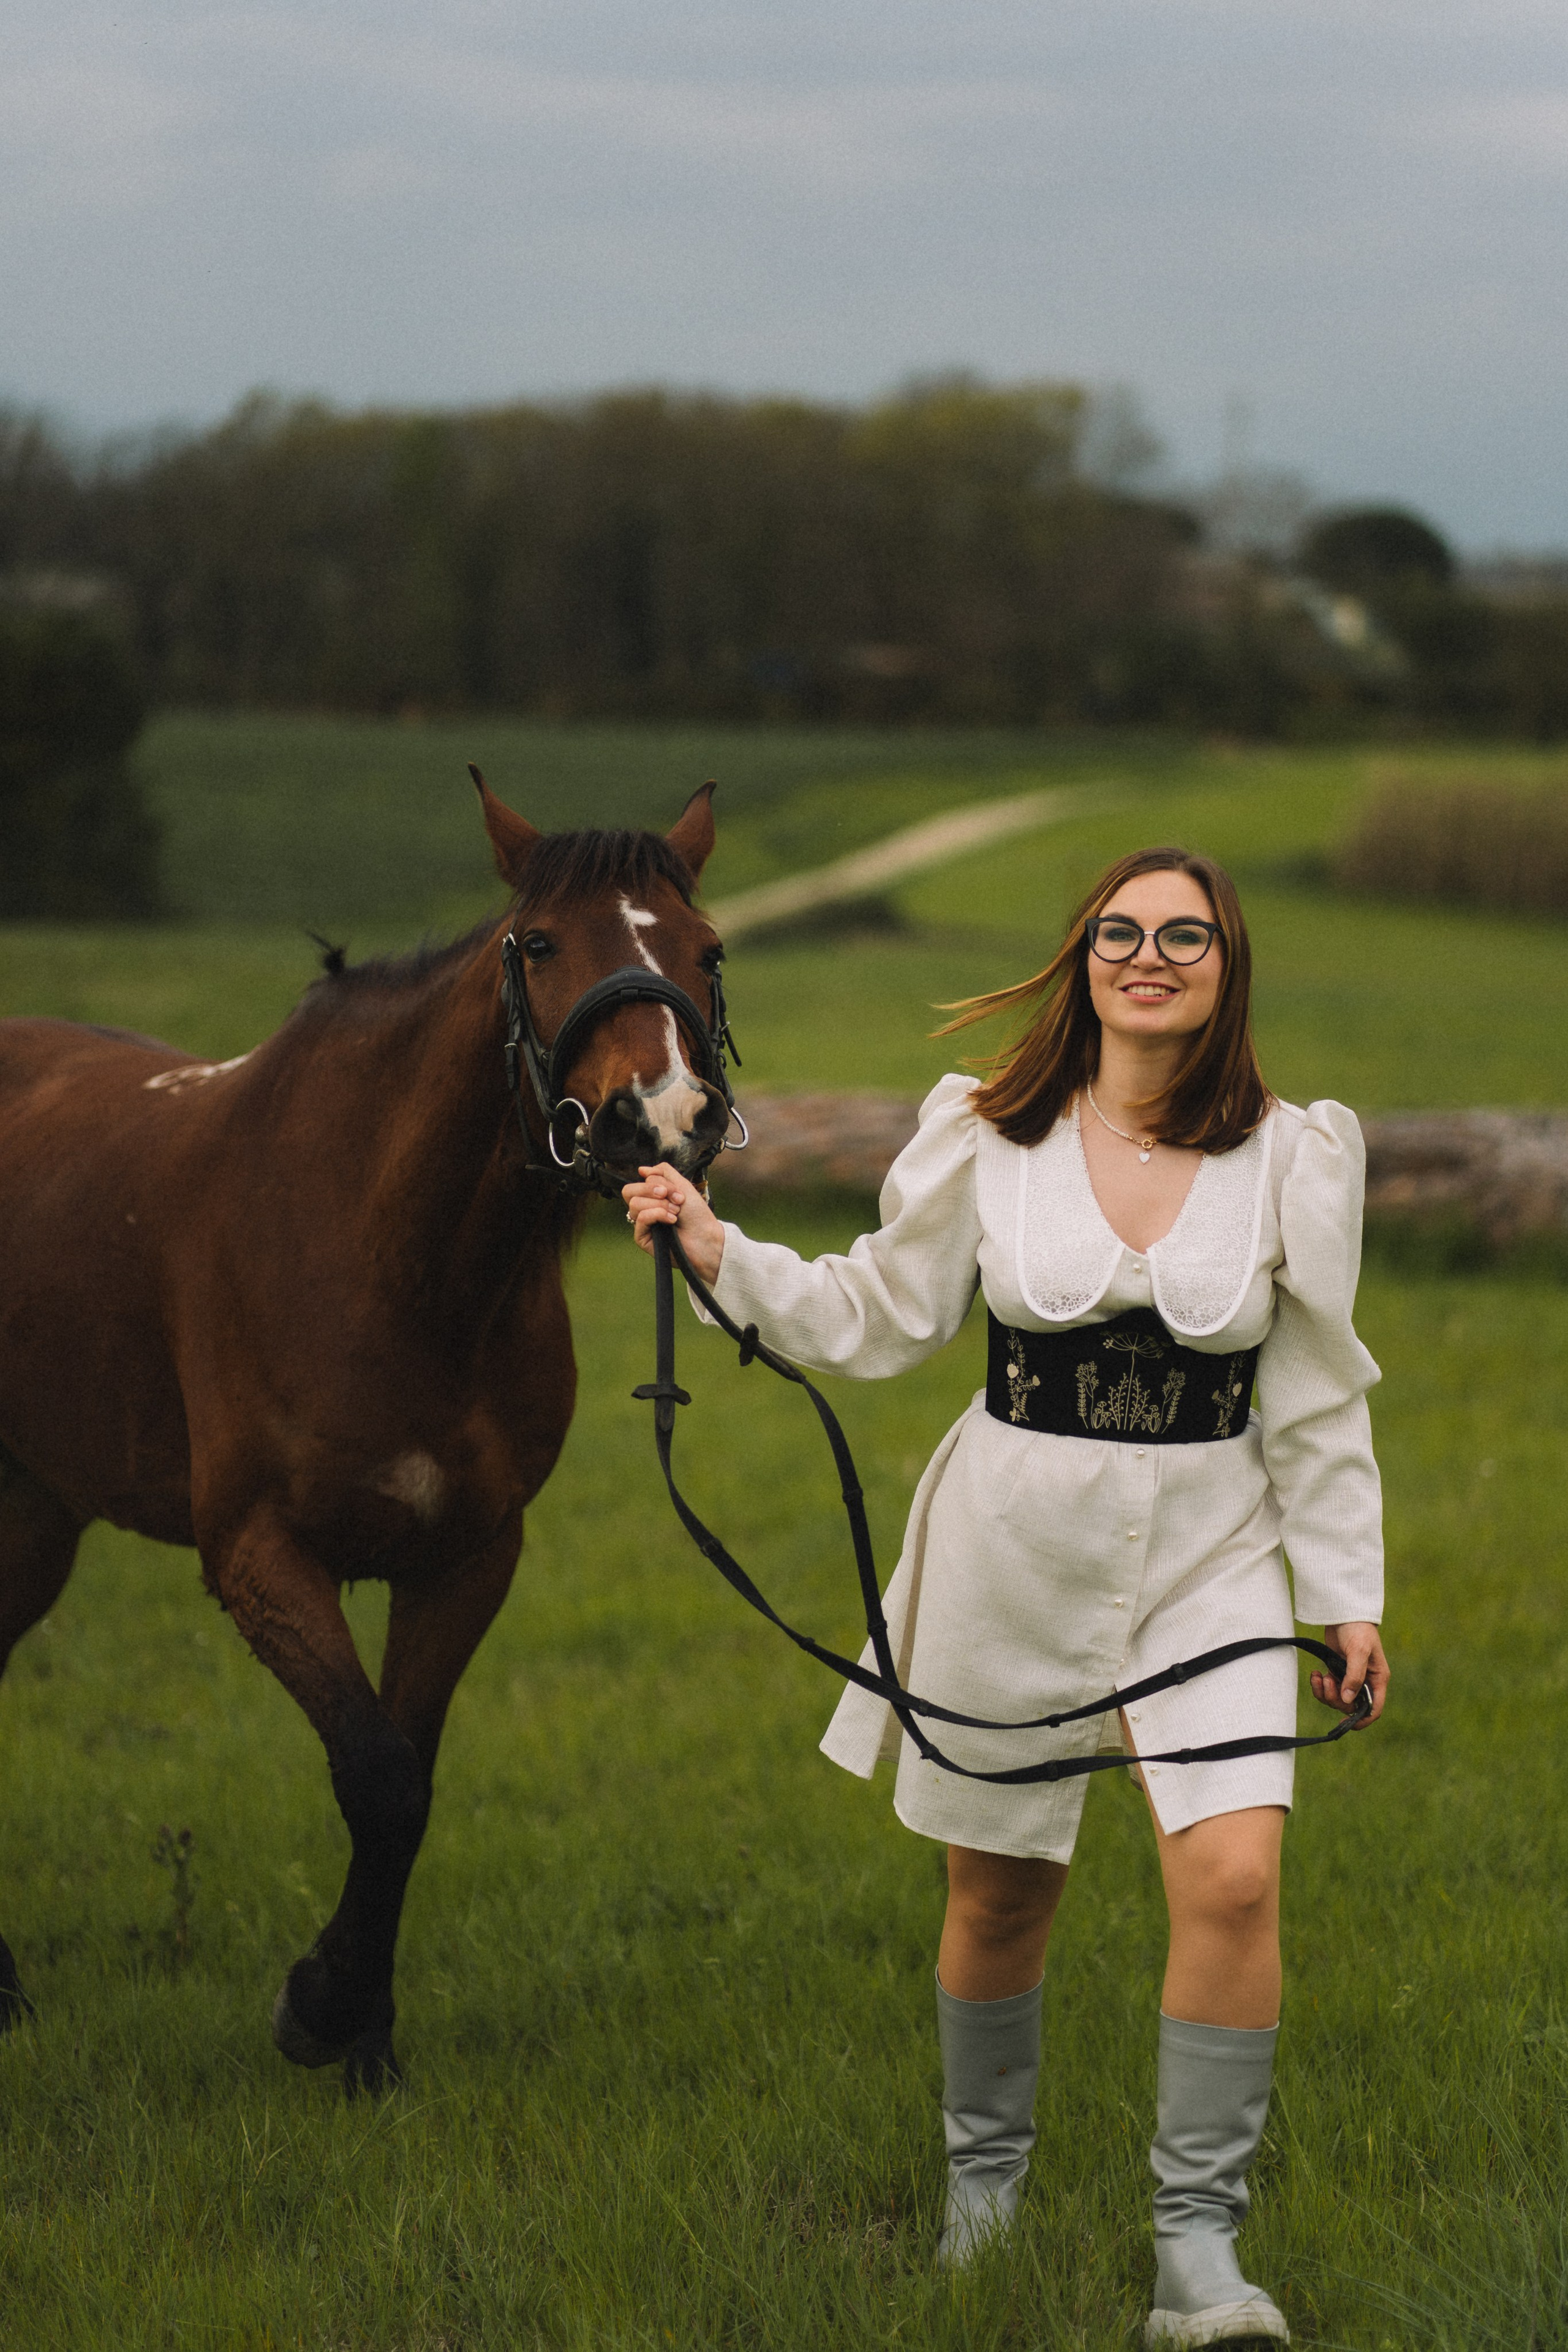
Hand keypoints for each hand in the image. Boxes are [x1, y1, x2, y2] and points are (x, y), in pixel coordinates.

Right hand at [621, 1163, 725, 1286]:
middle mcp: (645, 1209)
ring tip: (676, 1213)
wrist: (705, 1236)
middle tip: (673, 1199)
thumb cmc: (697, 1214)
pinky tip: (671, 1221)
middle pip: (629, 1191)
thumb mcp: (682, 1184)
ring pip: (634, 1204)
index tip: (677, 1191)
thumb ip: (662, 1172)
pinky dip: (657, 1215)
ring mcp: (642, 1224)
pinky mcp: (642, 1238)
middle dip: (652, 1190)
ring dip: (660, 1205)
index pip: (640, 1182)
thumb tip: (642, 1170)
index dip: (657, 1183)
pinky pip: (640, 1218)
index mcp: (652, 1197)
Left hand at [1311, 1621, 1388, 1724]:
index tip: (1345, 1722)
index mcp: (1377, 1679)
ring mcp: (1350, 1677)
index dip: (1362, 1719)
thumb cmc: (1357, 1629)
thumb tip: (1347, 1699)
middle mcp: (1365, 1681)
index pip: (1374, 1708)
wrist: (1342, 1611)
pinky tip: (1315, 1674)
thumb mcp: (1359, 1651)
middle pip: (1351, 1706)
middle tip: (1327, 1682)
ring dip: (1325, 1693)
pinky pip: (1328, 1688)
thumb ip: (1354, 1676)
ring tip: (1319, 1677)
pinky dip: (1319, 1685)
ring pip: (1337, 1699)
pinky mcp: (1337, 1671)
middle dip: (1336, 1699)